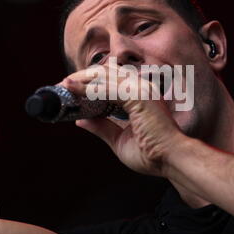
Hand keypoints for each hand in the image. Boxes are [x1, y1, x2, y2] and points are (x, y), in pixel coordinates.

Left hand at [60, 63, 187, 176]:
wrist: (171, 160)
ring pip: (103, 76)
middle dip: (82, 78)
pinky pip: (105, 88)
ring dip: (81, 80)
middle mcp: (141, 87)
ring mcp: (140, 89)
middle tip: (62, 85)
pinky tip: (71, 88)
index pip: (111, 79)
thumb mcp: (119, 139)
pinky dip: (86, 88)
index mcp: (140, 95)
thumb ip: (102, 127)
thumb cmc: (152, 153)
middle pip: (105, 73)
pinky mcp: (137, 95)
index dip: (90, 82)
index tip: (71, 88)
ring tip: (63, 85)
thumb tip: (81, 119)